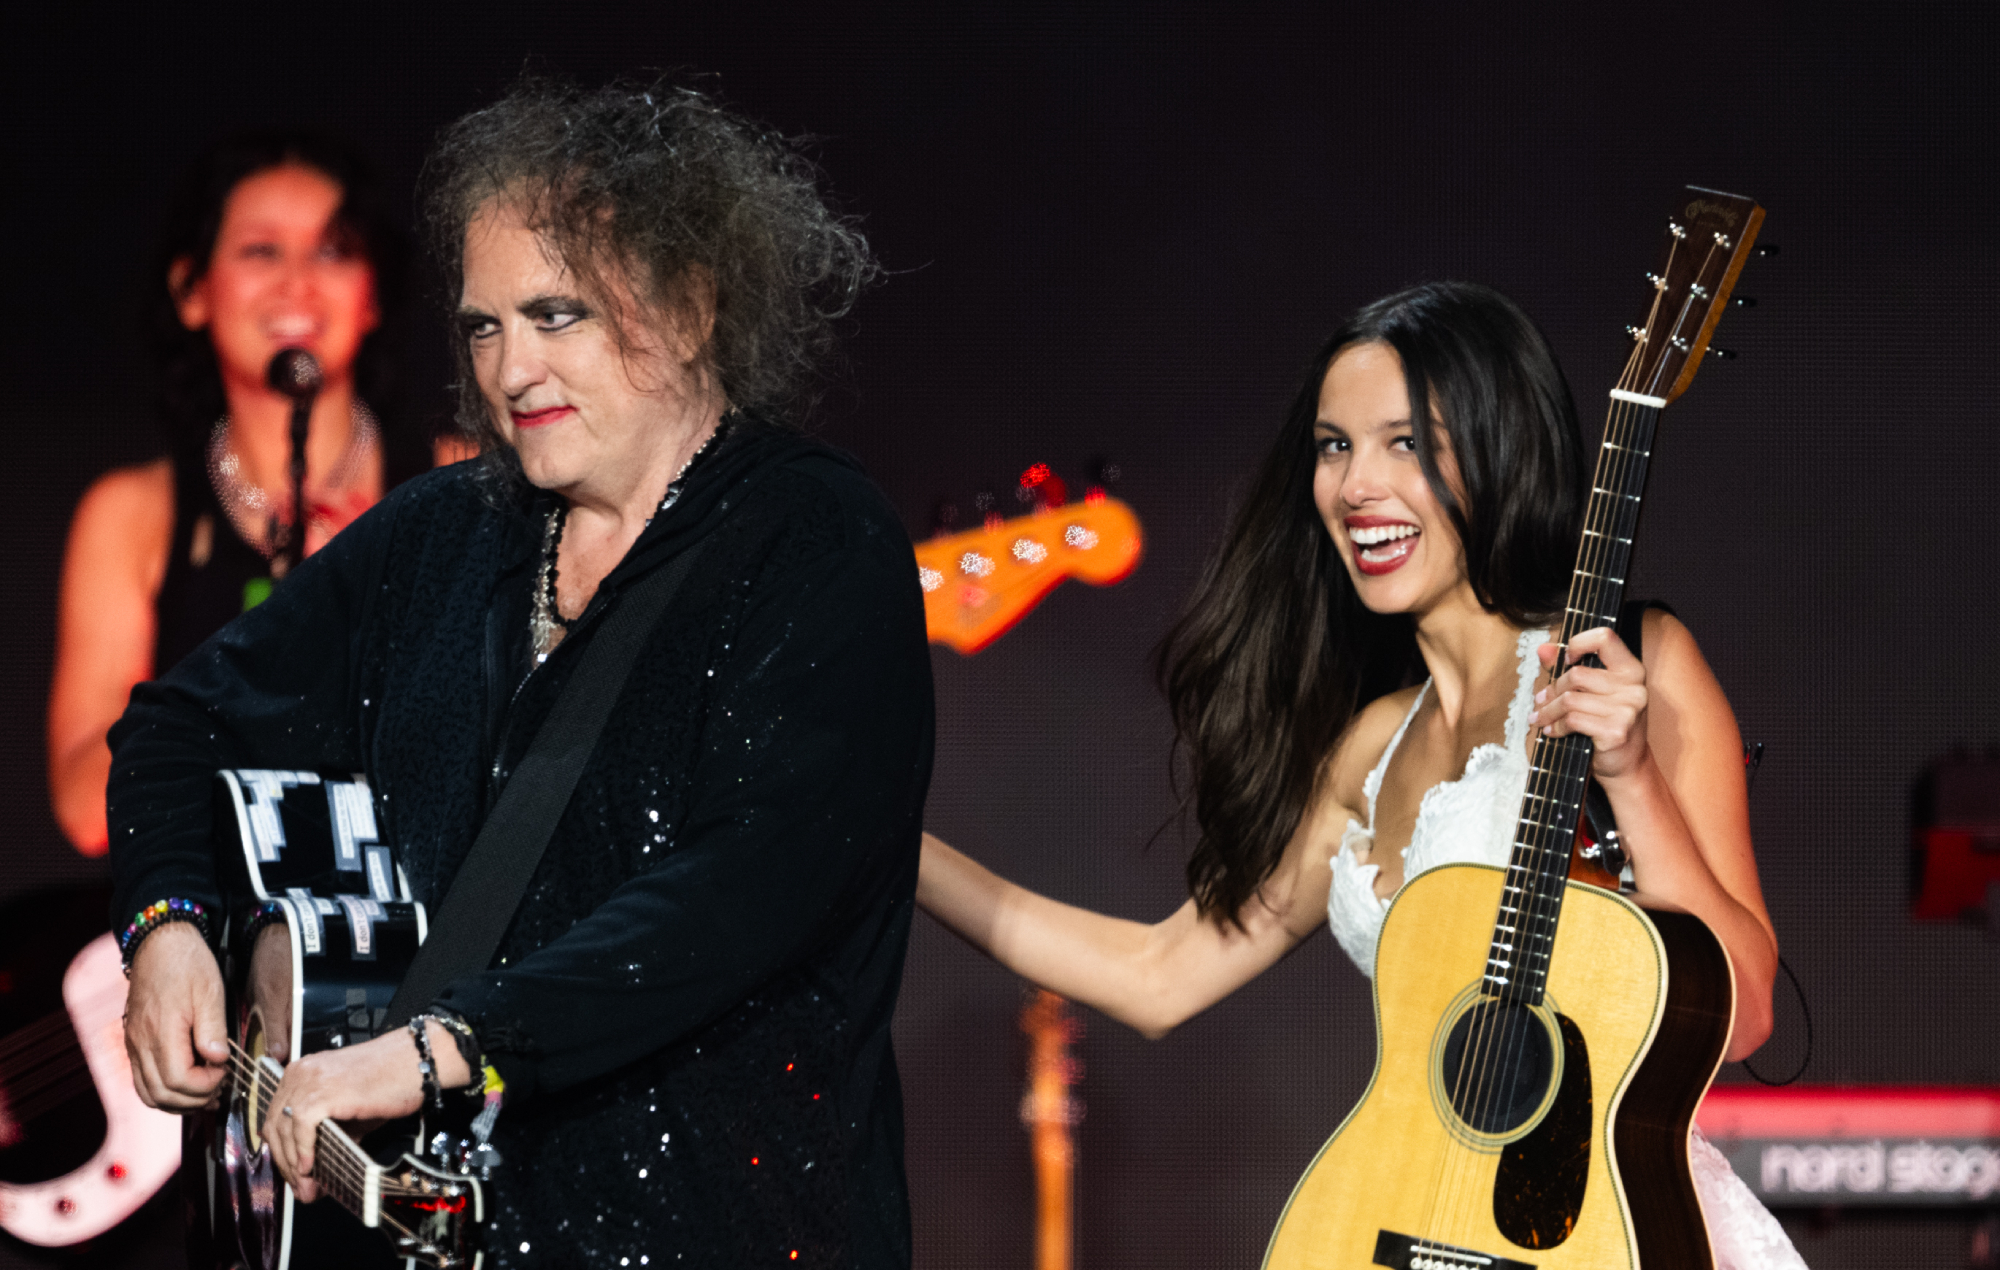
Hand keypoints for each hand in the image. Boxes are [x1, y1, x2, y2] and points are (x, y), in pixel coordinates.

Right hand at [123, 922, 228, 1109]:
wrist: (160, 943)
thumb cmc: (187, 964)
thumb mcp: (210, 991)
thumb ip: (213, 1029)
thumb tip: (218, 1059)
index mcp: (161, 1032)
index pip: (178, 1080)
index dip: (205, 1085)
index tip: (224, 1071)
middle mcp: (141, 1044)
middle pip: (161, 1094)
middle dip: (194, 1099)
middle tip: (220, 1088)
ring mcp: (134, 1045)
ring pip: (148, 1093)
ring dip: (177, 1101)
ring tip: (205, 1092)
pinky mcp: (134, 1043)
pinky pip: (142, 1080)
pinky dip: (163, 1090)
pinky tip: (185, 1083)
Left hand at [265, 1022, 470, 1202]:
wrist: (416, 1061)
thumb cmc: (390, 1081)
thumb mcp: (350, 1110)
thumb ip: (328, 1135)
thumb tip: (314, 1171)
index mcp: (301, 1073)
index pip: (276, 1118)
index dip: (282, 1152)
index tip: (294, 1176)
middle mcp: (299, 1073)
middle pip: (275, 1127)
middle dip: (285, 1163)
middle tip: (301, 1189)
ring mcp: (309, 1080)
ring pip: (283, 1130)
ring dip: (293, 1164)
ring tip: (308, 1187)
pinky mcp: (323, 1091)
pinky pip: (301, 1128)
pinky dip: (303, 1151)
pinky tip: (310, 1167)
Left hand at [1531, 625, 1650, 783]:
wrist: (1627, 765)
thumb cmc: (1607, 724)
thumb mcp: (1594, 692)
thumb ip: (1568, 668)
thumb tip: (1542, 649)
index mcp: (1631, 669)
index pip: (1605, 638)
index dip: (1578, 644)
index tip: (1565, 660)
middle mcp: (1634, 686)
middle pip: (1577, 675)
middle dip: (1552, 690)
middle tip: (1540, 700)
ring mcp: (1628, 710)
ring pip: (1570, 700)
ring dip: (1548, 711)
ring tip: (1540, 717)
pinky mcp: (1616, 731)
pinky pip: (1573, 720)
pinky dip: (1556, 726)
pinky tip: (1552, 731)